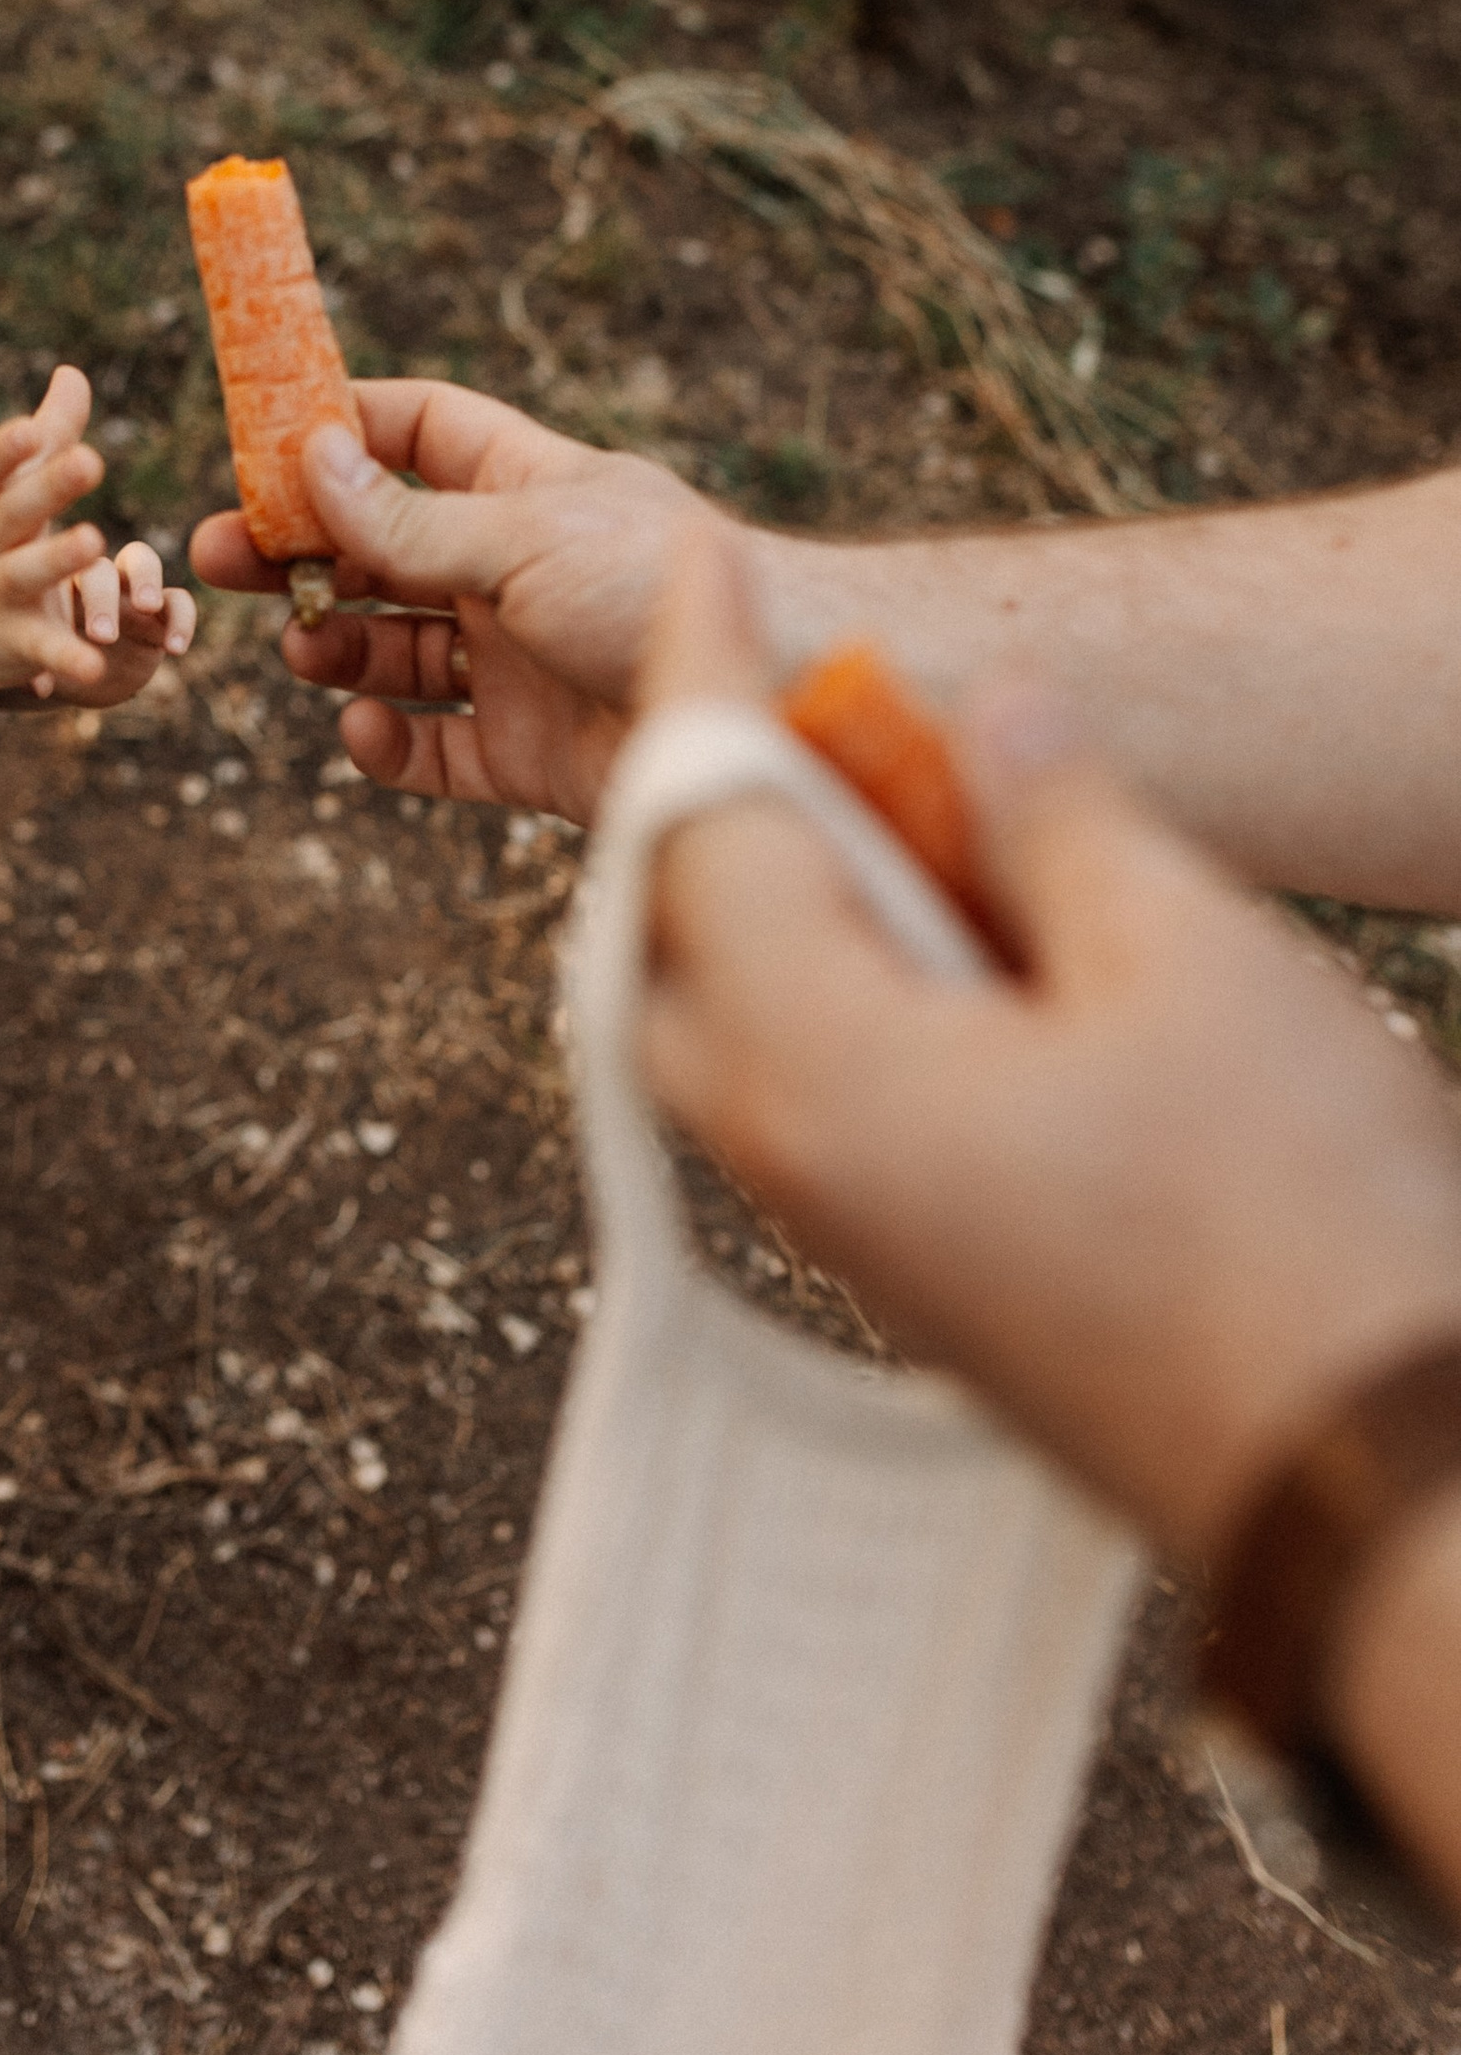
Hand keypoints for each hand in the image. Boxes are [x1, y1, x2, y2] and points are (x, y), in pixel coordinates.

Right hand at [0, 369, 195, 704]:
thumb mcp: (12, 492)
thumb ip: (49, 435)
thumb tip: (72, 371)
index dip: (2, 449)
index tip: (29, 428)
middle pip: (11, 512)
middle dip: (46, 487)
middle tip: (91, 460)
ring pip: (23, 574)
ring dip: (55, 558)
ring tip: (96, 541)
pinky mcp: (16, 643)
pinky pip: (43, 648)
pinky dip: (66, 657)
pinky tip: (98, 663)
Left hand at [41, 534, 197, 705]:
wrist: (71, 676)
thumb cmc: (45, 663)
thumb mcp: (38, 664)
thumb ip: (36, 670)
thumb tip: (37, 689)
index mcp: (60, 584)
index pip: (66, 568)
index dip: (72, 576)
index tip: (74, 610)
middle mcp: (95, 580)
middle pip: (104, 567)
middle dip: (104, 596)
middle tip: (102, 635)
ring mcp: (128, 592)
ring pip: (144, 564)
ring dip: (148, 584)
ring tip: (149, 609)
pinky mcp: (158, 616)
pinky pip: (177, 603)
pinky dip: (181, 620)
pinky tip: (175, 649)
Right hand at [188, 379, 704, 822]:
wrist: (769, 710)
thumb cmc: (662, 592)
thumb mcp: (525, 537)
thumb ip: (410, 517)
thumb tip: (311, 457)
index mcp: (525, 488)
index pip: (417, 432)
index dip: (339, 429)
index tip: (257, 442)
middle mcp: (515, 569)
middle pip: (381, 548)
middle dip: (300, 553)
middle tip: (216, 560)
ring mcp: (518, 663)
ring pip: (395, 650)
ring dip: (337, 648)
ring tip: (305, 651)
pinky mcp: (526, 753)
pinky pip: (433, 748)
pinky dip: (388, 745)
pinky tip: (362, 731)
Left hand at [639, 528, 1460, 1563]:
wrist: (1375, 1498)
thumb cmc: (1297, 1226)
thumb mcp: (1189, 960)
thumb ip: (1054, 819)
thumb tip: (980, 713)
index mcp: (817, 1067)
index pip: (701, 819)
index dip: (709, 669)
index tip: (706, 556)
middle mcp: (787, 1159)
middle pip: (681, 928)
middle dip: (726, 790)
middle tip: (811, 684)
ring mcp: (846, 1235)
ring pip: (748, 1015)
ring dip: (796, 888)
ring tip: (900, 793)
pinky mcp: (916, 1276)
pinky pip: (823, 1090)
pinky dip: (854, 983)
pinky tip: (964, 932)